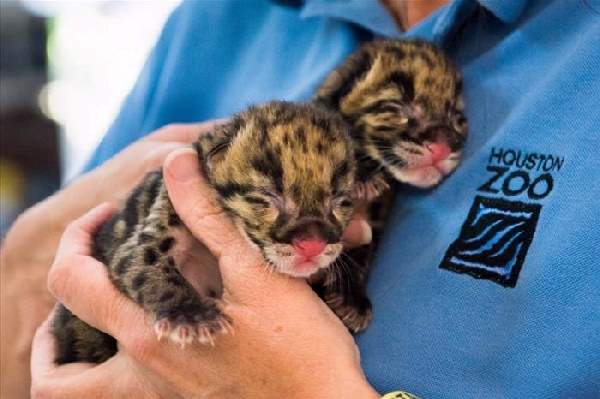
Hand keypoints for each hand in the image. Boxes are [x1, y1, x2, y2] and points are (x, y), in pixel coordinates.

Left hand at [33, 149, 378, 398]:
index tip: (110, 213)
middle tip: (97, 254)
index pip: (73, 281)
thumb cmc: (298, 344)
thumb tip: (176, 162)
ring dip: (66, 350)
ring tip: (89, 309)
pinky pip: (113, 390)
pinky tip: (143, 330)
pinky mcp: (175, 398)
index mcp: (148, 332)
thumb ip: (209, 216)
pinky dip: (106, 363)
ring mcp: (155, 392)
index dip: (80, 236)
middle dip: (68, 286)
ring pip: (74, 386)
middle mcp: (140, 370)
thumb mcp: (255, 272)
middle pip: (58, 344)